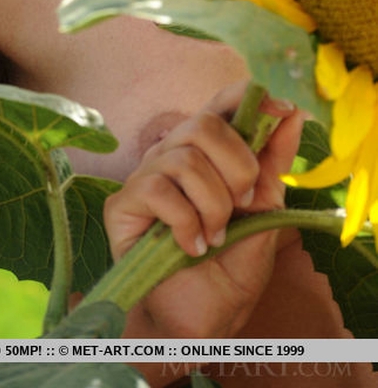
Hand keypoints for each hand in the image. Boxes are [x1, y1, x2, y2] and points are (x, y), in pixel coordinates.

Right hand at [104, 82, 303, 337]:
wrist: (202, 318)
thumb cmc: (230, 268)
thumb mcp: (264, 211)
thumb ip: (272, 163)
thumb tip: (293, 113)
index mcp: (206, 153)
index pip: (219, 103)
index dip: (246, 98)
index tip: (280, 110)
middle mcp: (172, 155)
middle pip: (203, 123)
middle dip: (236, 167)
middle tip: (241, 207)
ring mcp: (144, 176)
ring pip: (184, 159)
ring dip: (213, 206)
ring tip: (215, 238)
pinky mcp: (123, 204)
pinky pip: (158, 189)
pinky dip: (186, 223)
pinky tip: (191, 247)